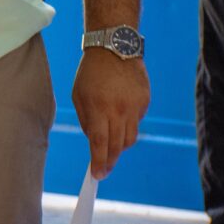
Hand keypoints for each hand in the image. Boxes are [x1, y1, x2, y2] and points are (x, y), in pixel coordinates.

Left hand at [71, 50, 149, 178]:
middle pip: (117, 146)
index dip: (99, 162)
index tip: (97, 175)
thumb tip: (94, 142)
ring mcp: (135, 107)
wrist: (114, 48)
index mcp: (98, 108)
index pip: (100, 143)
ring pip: (130, 138)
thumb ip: (86, 120)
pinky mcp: (145, 102)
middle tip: (104, 168)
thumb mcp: (78, 95)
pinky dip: (128, 124)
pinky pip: (137, 122)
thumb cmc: (91, 73)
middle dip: (110, 160)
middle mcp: (118, 110)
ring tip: (111, 141)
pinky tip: (121, 113)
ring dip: (120, 145)